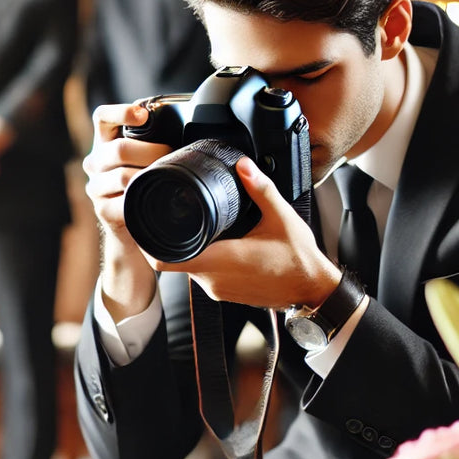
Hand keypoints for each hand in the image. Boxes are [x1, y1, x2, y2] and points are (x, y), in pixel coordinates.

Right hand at [82, 103, 172, 318]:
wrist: (137, 234)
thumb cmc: (149, 190)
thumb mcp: (149, 161)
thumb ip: (158, 142)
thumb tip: (195, 127)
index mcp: (106, 144)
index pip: (102, 117)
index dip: (120, 112)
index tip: (143, 115)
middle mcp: (96, 163)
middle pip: (117, 149)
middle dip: (149, 151)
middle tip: (170, 155)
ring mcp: (97, 188)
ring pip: (122, 177)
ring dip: (148, 177)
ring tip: (167, 178)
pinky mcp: (103, 211)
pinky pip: (124, 203)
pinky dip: (142, 201)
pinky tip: (155, 199)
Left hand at [157, 156, 339, 311]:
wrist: (312, 289)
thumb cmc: (298, 259)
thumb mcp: (281, 217)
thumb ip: (260, 189)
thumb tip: (243, 165)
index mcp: (221, 260)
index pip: (164, 260)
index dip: (148, 243)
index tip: (147, 222)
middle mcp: (213, 279)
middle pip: (172, 259)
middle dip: (169, 238)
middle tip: (171, 214)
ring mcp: (217, 289)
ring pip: (187, 266)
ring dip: (187, 247)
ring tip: (194, 224)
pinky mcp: (223, 293)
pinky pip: (202, 274)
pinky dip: (201, 257)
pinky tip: (214, 241)